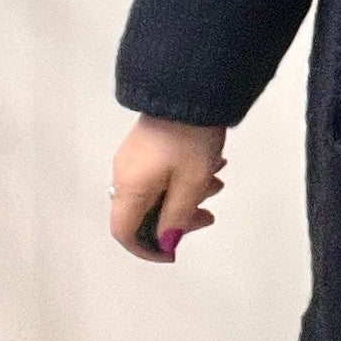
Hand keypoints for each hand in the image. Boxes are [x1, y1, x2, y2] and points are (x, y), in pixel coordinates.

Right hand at [109, 115, 227, 261]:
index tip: (172, 252)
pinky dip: (183, 178)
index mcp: (129, 188)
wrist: (192, 88)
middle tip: (207, 215)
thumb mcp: (191, 184)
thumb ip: (177, 218)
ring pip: (157, 191)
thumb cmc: (190, 138)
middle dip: (176, 219)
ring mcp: (136, 157)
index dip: (147, 249)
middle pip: (143, 213)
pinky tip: (211, 166)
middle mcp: (125, 173)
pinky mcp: (148, 143)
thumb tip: (166, 242)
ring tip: (217, 184)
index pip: (124, 232)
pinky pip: (161, 172)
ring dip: (186, 195)